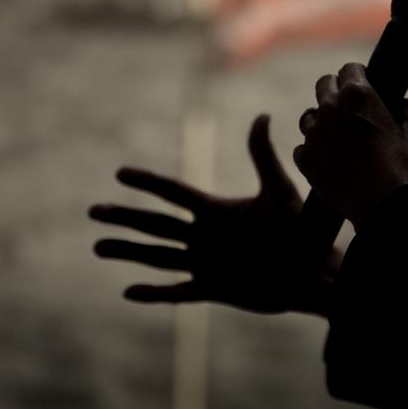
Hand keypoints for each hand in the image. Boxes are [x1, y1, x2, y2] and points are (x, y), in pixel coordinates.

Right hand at [89, 114, 340, 315]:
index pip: (174, 194)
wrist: (314, 271)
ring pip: (158, 256)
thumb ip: (264, 156)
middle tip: (93, 211)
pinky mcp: (213, 289)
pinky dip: (154, 293)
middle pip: (156, 224)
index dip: (147, 183)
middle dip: (125, 217)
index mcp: (216, 211)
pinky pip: (177, 291)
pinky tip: (128, 291)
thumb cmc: (301, 229)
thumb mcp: (279, 191)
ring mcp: (206, 263)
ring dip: (128, 251)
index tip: (120, 173)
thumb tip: (263, 115)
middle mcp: (205, 236)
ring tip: (98, 246)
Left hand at [294, 62, 407, 228]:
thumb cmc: (396, 166)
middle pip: (323, 84)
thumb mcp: (402, 134)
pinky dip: (313, 152)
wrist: (381, 204)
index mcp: (357, 94)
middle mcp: (330, 107)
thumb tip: (402, 104)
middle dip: (333, 91)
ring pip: (309, 116)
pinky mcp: (304, 157)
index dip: (356, 77)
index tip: (360, 85)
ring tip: (336, 139)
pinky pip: (303, 147)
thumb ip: (398, 114)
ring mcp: (314, 132)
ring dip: (321, 123)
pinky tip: (328, 162)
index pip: (349, 68)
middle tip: (344, 107)